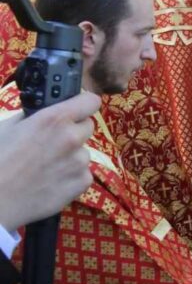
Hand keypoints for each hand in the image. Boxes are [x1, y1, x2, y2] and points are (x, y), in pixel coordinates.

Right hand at [0, 92, 99, 231]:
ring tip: (47, 167)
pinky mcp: (83, 182)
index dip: (83, 105)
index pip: (90, 101)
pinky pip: (84, 173)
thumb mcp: (7, 128)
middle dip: (74, 131)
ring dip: (72, 156)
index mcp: (54, 119)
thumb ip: (33, 117)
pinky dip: (72, 176)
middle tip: (54, 143)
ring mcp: (80, 161)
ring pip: (84, 152)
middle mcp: (71, 137)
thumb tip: (45, 112)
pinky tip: (52, 182)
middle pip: (88, 126)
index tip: (78, 110)